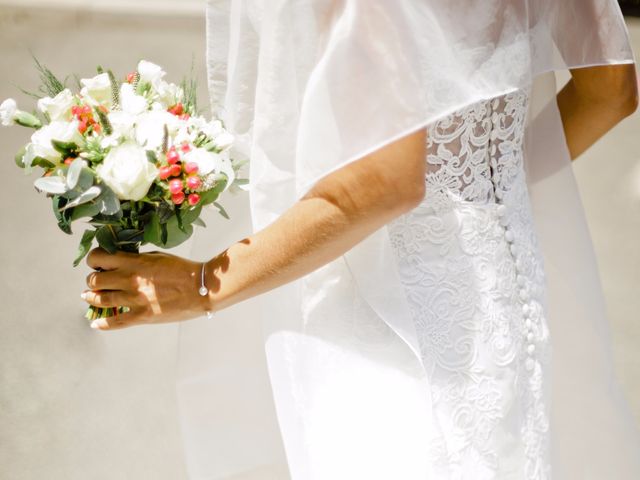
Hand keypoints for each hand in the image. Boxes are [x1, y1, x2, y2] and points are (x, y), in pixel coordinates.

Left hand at [81, 248, 212, 330]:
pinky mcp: (142, 316)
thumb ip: (137, 260)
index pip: (99, 258)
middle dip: (92, 279)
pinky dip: (102, 323)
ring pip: (100, 299)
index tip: (97, 261)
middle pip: (95, 280)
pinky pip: (115, 322)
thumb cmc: (183, 269)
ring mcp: (134, 300)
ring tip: (89, 296)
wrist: (201, 288)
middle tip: (95, 280)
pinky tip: (96, 323)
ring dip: (91, 297)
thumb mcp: (157, 257)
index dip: (94, 259)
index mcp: (134, 263)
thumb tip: (121, 263)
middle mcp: (129, 280)